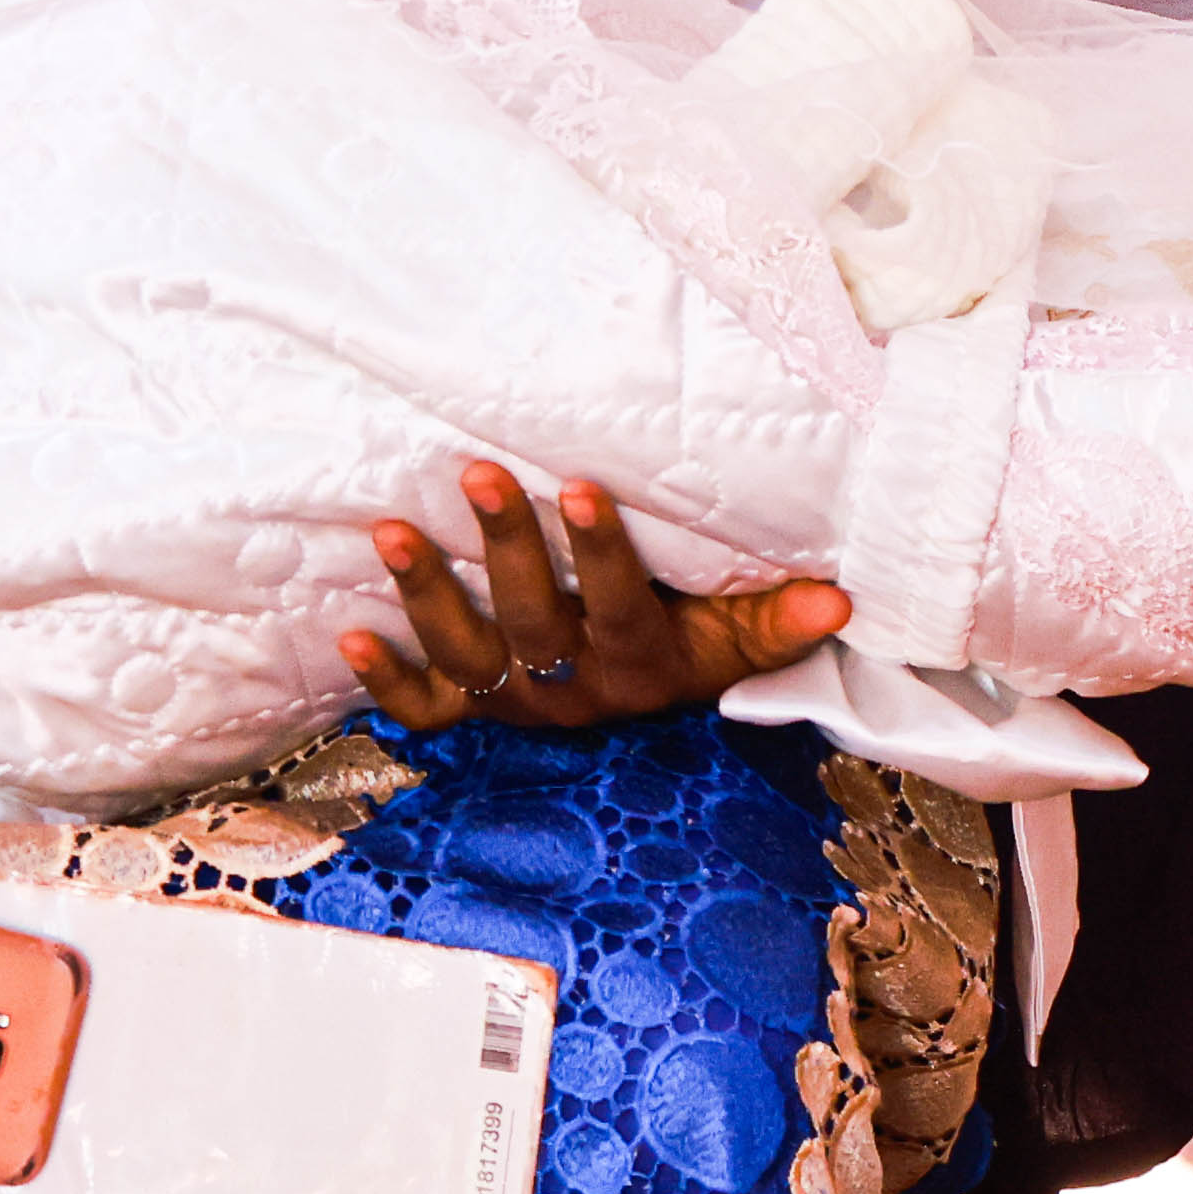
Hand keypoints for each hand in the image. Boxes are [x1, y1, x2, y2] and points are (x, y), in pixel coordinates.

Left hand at [348, 459, 849, 732]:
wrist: (638, 720)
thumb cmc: (685, 648)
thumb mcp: (731, 641)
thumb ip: (775, 620)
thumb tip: (841, 599)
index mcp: (637, 664)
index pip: (617, 606)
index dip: (599, 554)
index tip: (579, 486)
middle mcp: (570, 689)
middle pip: (532, 622)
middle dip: (504, 548)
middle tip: (477, 472)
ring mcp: (514, 703)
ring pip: (467, 655)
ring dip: (426, 596)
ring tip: (391, 530)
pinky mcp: (470, 713)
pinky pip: (423, 709)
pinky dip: (387, 679)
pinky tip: (350, 635)